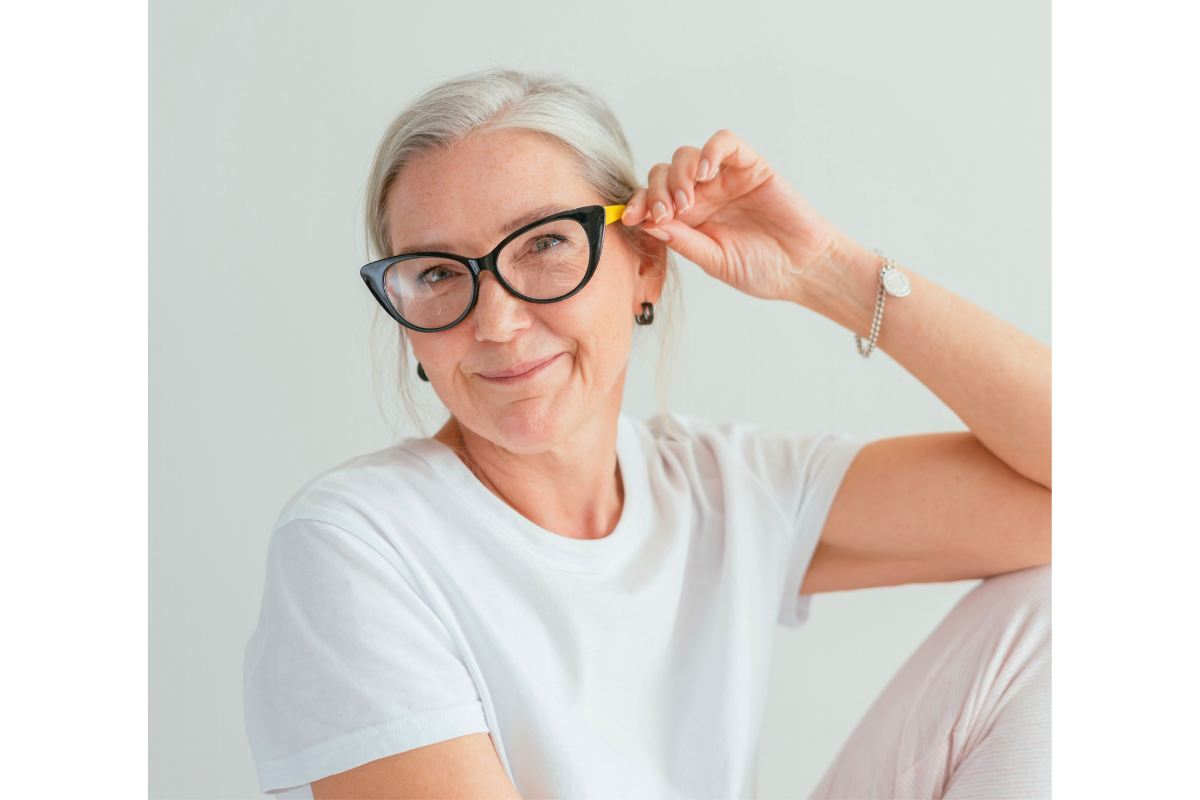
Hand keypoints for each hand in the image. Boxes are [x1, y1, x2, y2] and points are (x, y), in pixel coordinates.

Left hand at [622, 130, 844, 304]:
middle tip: (667, 214)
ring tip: (688, 201)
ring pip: (686, 156)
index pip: (652, 200)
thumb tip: (647, 224)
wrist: (802, 268)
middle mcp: (701, 195)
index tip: (630, 217)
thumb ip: (683, 241)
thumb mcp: (714, 261)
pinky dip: (710, 151)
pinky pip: (724, 143)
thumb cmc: (760, 269)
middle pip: (662, 174)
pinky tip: (706, 173)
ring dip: (678, 175)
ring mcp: (724, 179)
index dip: (637, 203)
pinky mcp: (749, 165)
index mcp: (687, 220)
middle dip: (656, 191)